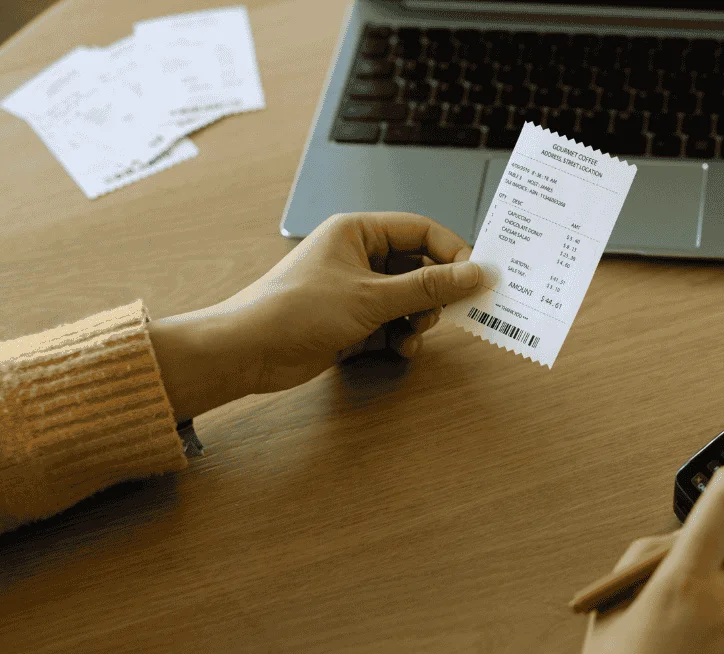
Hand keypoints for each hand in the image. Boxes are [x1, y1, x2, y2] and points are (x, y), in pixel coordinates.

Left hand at [149, 212, 480, 419]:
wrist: (247, 351)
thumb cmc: (297, 310)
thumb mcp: (374, 297)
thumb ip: (430, 286)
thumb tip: (477, 273)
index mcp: (358, 231)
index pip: (422, 231)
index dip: (453, 253)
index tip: (476, 280)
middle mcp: (358, 255)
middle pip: (419, 266)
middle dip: (434, 293)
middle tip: (444, 314)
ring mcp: (354, 289)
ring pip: (408, 299)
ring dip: (418, 319)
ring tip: (413, 335)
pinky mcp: (350, 319)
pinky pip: (392, 322)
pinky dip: (401, 336)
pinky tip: (399, 349)